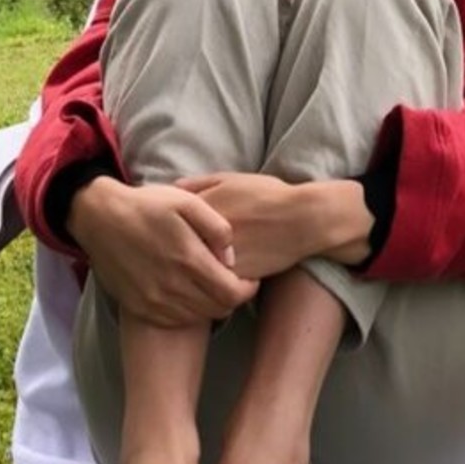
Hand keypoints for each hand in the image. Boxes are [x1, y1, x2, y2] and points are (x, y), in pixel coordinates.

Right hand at [67, 179, 258, 327]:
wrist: (100, 218)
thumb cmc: (148, 205)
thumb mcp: (188, 201)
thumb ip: (217, 228)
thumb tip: (231, 257)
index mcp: (187, 259)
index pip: (232, 293)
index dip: (248, 289)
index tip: (249, 278)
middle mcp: (171, 286)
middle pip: (218, 309)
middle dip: (232, 297)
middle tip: (231, 281)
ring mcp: (153, 300)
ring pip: (198, 318)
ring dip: (211, 305)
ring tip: (209, 284)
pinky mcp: (139, 307)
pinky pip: (174, 321)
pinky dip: (188, 311)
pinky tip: (187, 292)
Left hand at [176, 173, 375, 277]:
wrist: (300, 220)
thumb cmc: (266, 194)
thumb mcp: (230, 179)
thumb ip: (198, 183)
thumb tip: (171, 187)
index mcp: (199, 210)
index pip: (166, 222)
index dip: (164, 228)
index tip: (163, 231)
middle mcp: (204, 236)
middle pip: (174, 249)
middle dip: (169, 251)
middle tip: (166, 255)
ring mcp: (217, 260)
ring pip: (190, 271)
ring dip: (184, 271)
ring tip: (182, 271)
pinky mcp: (232, 278)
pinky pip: (209, 284)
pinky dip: (204, 283)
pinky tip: (203, 279)